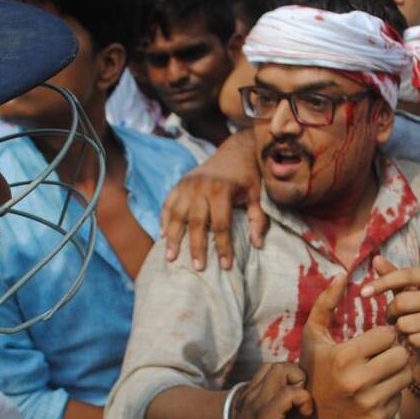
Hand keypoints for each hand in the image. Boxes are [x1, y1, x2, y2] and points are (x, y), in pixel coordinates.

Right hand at [159, 130, 266, 270]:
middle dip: (196, 247)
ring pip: (177, 214)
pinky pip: (168, 203)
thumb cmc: (247, 177)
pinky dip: (164, 219)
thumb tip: (257, 245)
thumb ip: (257, 219)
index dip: (223, 247)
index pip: (221, 225)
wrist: (235, 151)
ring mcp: (187, 185)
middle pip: (196, 222)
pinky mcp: (179, 183)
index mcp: (221, 190)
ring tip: (171, 257)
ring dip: (173, 237)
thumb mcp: (257, 195)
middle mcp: (200, 187)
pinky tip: (162, 235)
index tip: (225, 266)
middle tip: (197, 268)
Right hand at [206, 363, 314, 418]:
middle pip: (278, 365)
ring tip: (303, 406)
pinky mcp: (266, 414)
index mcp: (254, 400)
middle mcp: (253, 396)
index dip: (291, 379)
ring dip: (299, 384)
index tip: (299, 401)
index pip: (272, 370)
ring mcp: (258, 403)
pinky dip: (303, 399)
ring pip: (282, 370)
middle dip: (297, 377)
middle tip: (302, 401)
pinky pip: (290, 392)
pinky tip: (305, 414)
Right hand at [286, 272, 412, 418]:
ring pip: (405, 375)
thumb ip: (327, 303)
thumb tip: (342, 274)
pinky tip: (377, 389)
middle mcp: (357, 382)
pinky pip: (401, 396)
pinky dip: (393, 391)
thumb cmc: (314, 369)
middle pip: (400, 355)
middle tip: (381, 354)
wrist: (309, 417)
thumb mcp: (314, 335)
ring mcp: (369, 403)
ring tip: (381, 370)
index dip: (382, 334)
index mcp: (344, 357)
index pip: (387, 335)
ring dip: (397, 370)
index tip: (373, 339)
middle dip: (393, 351)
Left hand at [362, 255, 419, 383]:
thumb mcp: (406, 291)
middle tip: (395, 318)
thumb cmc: (419, 311)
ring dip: (400, 329)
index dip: (382, 282)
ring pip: (406, 323)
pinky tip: (416, 340)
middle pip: (403, 301)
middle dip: (392, 312)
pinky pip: (415, 340)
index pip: (407, 275)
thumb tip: (376, 258)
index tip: (362, 292)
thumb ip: (392, 275)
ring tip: (407, 329)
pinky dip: (410, 342)